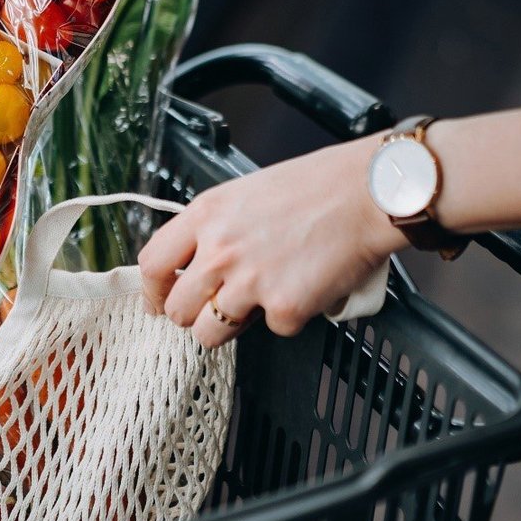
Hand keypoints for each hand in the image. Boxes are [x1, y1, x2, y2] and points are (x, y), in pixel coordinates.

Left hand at [138, 138, 405, 347]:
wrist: (367, 194)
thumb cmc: (316, 187)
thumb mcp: (245, 194)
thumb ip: (214, 229)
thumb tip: (196, 265)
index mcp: (206, 215)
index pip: (153, 263)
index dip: (153, 290)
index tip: (159, 301)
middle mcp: (220, 250)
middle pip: (178, 309)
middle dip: (193, 315)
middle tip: (216, 308)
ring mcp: (249, 282)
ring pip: (211, 332)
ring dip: (233, 325)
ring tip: (262, 298)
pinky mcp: (283, 308)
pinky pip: (271, 330)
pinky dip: (288, 316)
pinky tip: (304, 286)